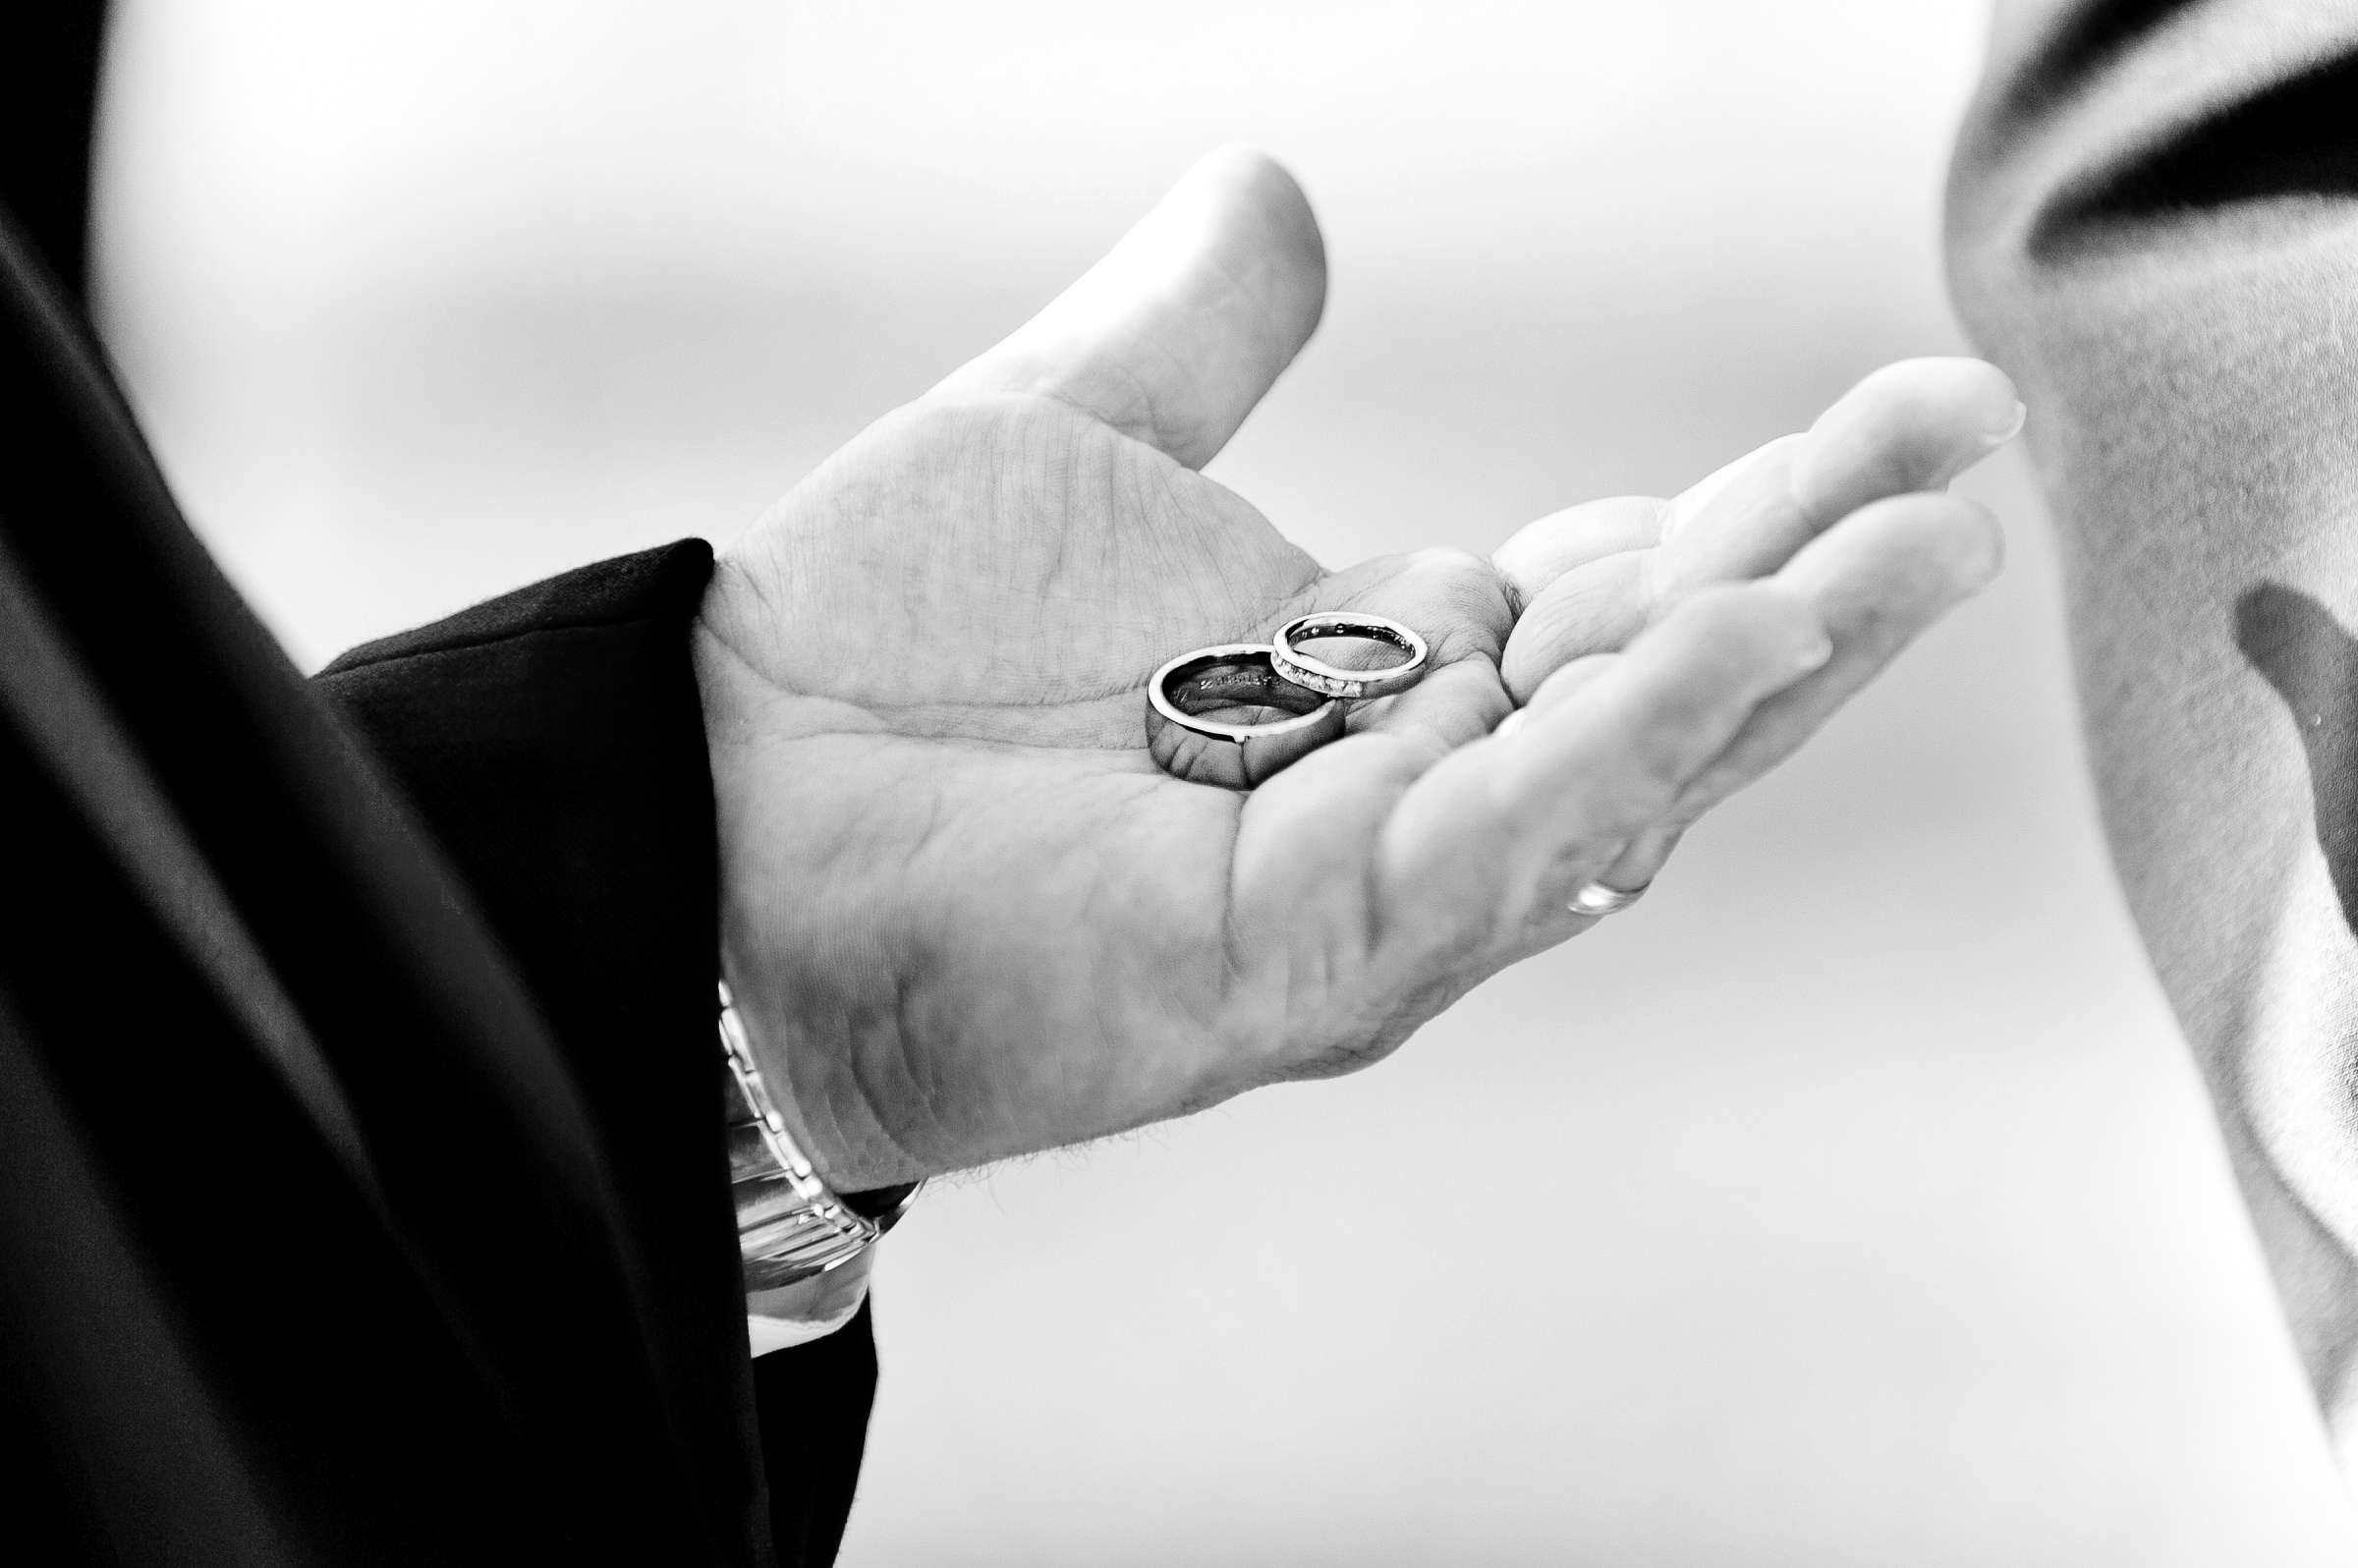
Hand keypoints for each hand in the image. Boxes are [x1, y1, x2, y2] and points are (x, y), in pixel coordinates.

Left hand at [696, 149, 2019, 1188]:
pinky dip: (1629, 749)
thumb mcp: (1064, 446)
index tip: (1902, 409)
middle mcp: (1400, 790)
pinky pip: (1504, 848)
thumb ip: (1194, 343)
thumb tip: (1278, 195)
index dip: (1761, 503)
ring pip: (1624, 774)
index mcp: (1370, 674)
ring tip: (1933, 539)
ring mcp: (1367, 887)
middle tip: (1972, 452)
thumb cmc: (871, 646)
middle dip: (1825, 571)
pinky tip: (1744, 640)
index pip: (1617, 589)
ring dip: (1783, 659)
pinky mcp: (1304, 955)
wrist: (709, 796)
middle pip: (1659, 678)